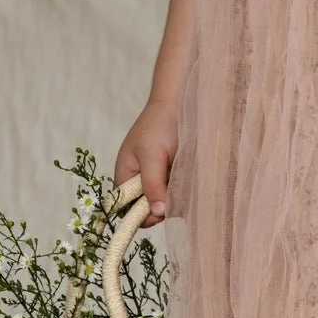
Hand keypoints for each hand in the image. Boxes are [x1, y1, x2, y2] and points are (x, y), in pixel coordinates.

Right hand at [115, 97, 178, 226]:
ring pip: (166, 201)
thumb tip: (157, 213)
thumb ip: (152, 185)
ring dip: (176, 198)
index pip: (125, 208)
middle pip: (148, 209)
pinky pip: (179, 192)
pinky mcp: (175, 174)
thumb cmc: (159, 125)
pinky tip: (192, 179)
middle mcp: (141, 180)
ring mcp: (159, 178)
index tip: (159, 212)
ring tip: (186, 181)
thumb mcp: (152, 155)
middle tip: (177, 195)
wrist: (182, 102)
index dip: (139, 215)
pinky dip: (186, 190)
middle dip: (162, 207)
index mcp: (126, 175)